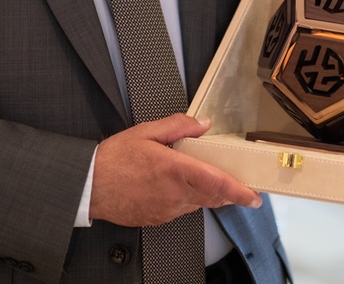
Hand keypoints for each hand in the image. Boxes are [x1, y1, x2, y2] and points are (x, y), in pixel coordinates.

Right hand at [89, 113, 261, 226]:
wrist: (89, 185)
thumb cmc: (114, 159)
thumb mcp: (146, 131)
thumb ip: (179, 126)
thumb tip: (203, 124)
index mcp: (175, 170)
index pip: (216, 183)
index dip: (239, 192)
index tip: (254, 196)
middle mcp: (174, 195)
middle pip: (212, 197)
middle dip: (228, 192)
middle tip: (237, 184)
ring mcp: (167, 210)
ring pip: (198, 204)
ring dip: (206, 193)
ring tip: (201, 177)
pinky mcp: (158, 219)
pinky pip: (182, 210)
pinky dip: (187, 199)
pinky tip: (177, 186)